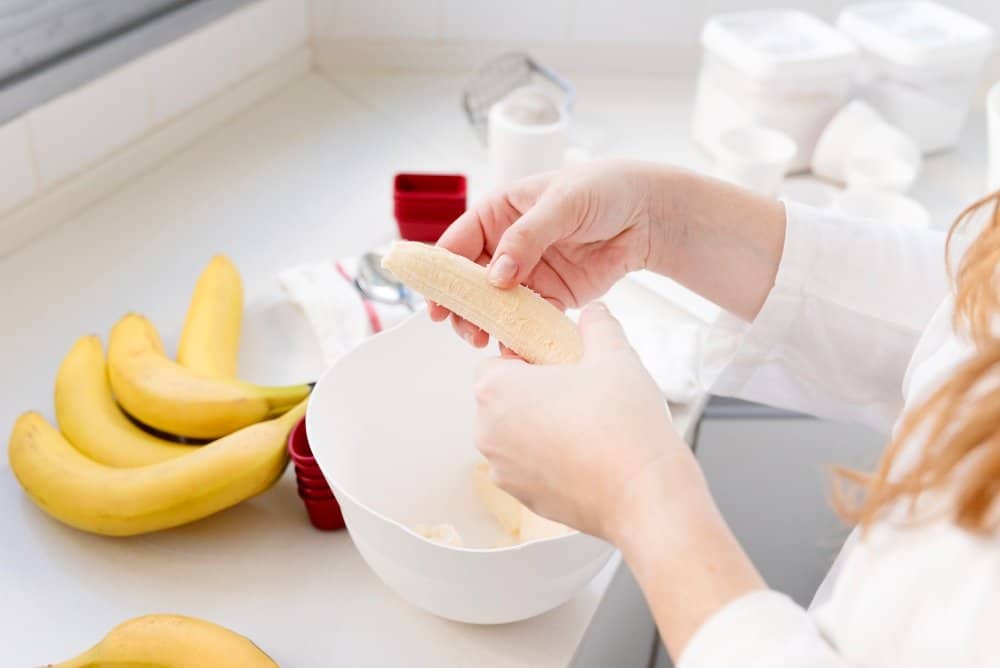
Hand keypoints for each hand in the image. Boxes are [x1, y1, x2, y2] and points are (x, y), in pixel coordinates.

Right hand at [433, 159, 664, 346]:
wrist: (648, 215)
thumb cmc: (603, 190)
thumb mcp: (562, 203)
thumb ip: (527, 237)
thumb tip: (496, 275)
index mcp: (498, 213)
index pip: (458, 243)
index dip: (441, 271)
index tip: (435, 300)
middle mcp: (505, 244)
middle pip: (470, 280)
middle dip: (462, 306)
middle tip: (463, 329)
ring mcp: (527, 272)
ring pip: (494, 304)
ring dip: (485, 323)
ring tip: (483, 340)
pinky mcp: (551, 295)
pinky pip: (527, 318)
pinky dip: (518, 333)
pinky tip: (514, 346)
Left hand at [472, 302, 702, 539]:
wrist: (645, 494)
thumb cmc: (623, 425)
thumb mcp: (614, 354)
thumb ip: (597, 325)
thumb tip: (593, 315)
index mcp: (495, 389)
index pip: (498, 360)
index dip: (531, 358)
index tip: (561, 364)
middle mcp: (487, 432)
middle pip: (504, 399)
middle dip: (536, 392)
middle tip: (580, 392)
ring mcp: (502, 470)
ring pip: (517, 434)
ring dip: (542, 426)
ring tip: (588, 424)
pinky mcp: (523, 498)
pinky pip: (530, 466)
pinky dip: (550, 458)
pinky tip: (588, 453)